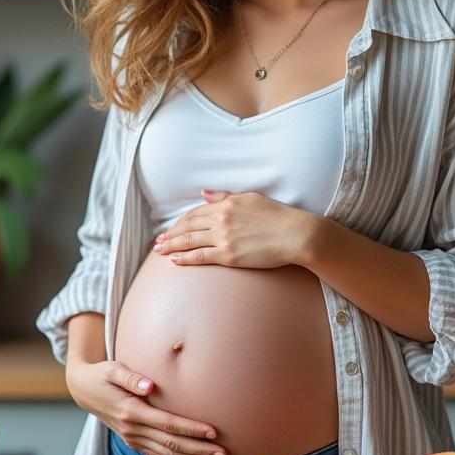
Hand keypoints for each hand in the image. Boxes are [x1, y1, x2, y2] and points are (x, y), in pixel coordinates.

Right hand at [65, 359, 227, 454]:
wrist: (84, 390)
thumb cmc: (102, 375)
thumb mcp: (112, 369)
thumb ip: (131, 377)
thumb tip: (150, 386)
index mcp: (130, 412)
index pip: (167, 424)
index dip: (191, 429)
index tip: (212, 431)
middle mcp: (132, 430)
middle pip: (171, 444)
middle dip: (198, 449)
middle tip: (223, 452)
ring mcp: (132, 439)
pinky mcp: (134, 443)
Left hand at [153, 189, 318, 268]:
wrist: (295, 234)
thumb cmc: (278, 216)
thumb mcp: (251, 199)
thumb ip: (225, 197)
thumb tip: (204, 194)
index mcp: (227, 204)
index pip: (196, 212)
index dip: (181, 221)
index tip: (172, 228)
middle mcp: (221, 219)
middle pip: (188, 226)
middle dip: (171, 234)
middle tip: (158, 241)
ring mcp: (224, 238)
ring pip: (189, 241)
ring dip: (172, 245)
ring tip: (160, 250)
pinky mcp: (229, 255)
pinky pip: (200, 256)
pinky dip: (185, 258)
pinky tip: (174, 260)